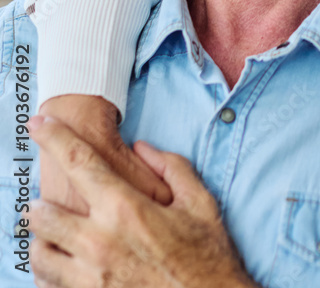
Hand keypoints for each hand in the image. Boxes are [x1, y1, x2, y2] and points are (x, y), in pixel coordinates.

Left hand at [28, 117, 256, 287]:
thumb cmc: (207, 255)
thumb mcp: (200, 202)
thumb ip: (171, 167)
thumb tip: (142, 147)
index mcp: (126, 209)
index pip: (79, 162)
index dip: (55, 137)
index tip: (39, 122)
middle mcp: (98, 242)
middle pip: (43, 214)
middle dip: (37, 201)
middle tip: (44, 198)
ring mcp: (88, 278)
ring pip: (38, 253)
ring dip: (40, 239)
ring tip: (50, 233)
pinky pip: (48, 284)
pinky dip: (48, 272)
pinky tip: (61, 265)